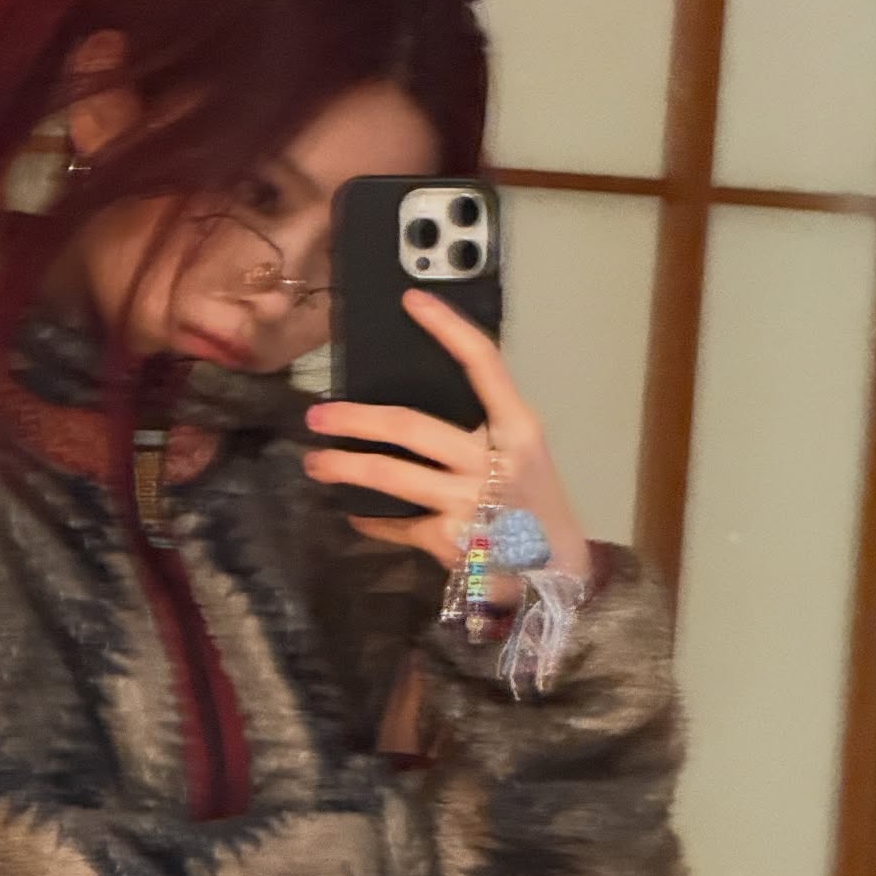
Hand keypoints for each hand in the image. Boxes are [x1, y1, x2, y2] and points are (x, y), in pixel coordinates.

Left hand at [302, 289, 591, 579]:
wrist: (558, 574)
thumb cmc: (534, 505)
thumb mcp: (524, 456)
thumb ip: (483, 430)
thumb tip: (410, 410)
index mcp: (519, 428)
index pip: (484, 364)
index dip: (447, 328)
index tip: (412, 301)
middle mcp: (495, 460)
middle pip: (412, 427)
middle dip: (357, 419)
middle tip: (318, 416)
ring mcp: (470, 502)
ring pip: (392, 477)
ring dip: (346, 469)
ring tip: (316, 465)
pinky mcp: (451, 540)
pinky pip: (399, 526)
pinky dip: (375, 522)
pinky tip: (359, 516)